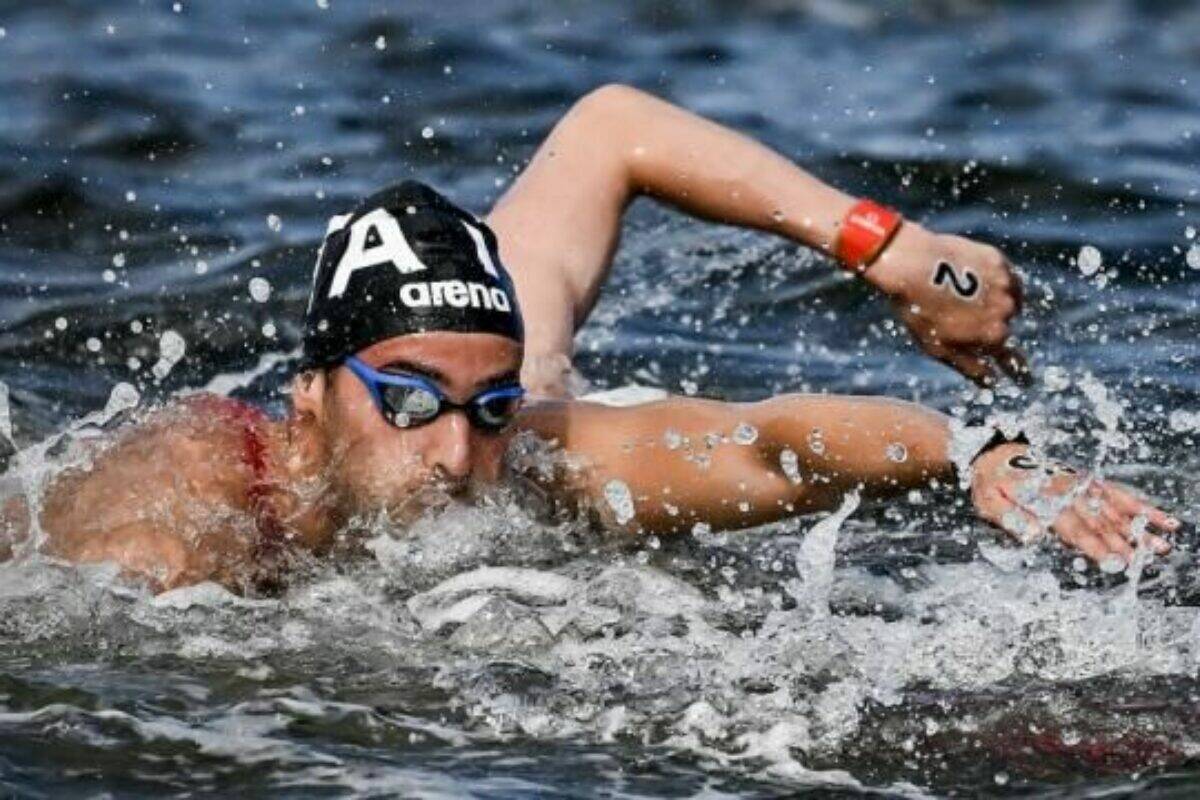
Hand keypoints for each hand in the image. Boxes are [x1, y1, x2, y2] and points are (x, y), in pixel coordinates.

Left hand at [864, 223, 1026, 385]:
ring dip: (992, 301)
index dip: (1020, 372)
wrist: (910, 266)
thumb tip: (992, 383)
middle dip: (987, 324)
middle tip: (958, 314)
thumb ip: (970, 367)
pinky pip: (1002, 276)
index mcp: (993, 337)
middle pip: (1003, 325)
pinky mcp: (998, 261)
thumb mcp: (939, 348)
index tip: (1027, 380)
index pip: (1014, 362)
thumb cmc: (919, 310)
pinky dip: (991, 280)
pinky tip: (969, 277)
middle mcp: (1007, 311)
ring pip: (1007, 300)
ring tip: (960, 294)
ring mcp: (1005, 284)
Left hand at [970, 443, 1179, 566]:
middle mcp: (1067, 489)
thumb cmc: (988, 483)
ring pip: (1112, 507)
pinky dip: (1136, 504)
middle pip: (1099, 520)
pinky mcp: (1084, 480)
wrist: (993, 453)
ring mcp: (1078, 483)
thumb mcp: (988, 502)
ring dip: (1138, 526)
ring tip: (1162, 543)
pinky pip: (1113, 492)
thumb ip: (1010, 519)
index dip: (1094, 545)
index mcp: (1044, 497)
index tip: (1114, 561)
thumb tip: (1035, 536)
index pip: (1074, 526)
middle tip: (1146, 559)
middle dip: (1124, 541)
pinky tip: (1156, 515)